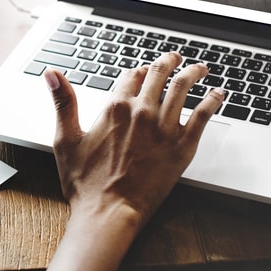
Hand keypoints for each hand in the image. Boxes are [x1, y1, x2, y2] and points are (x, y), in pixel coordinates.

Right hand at [44, 52, 224, 229]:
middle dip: (168, 62)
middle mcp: (141, 112)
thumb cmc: (85, 183)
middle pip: (159, 74)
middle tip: (175, 58)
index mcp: (114, 108)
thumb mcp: (65, 139)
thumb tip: (52, 74)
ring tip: (200, 68)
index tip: (142, 71)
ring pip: (183, 88)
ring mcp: (164, 128)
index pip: (131, 76)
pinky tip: (218, 94)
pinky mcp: (182, 146)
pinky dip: (213, 100)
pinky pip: (203, 115)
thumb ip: (63, 102)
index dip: (137, 71)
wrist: (109, 212)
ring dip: (193, 72)